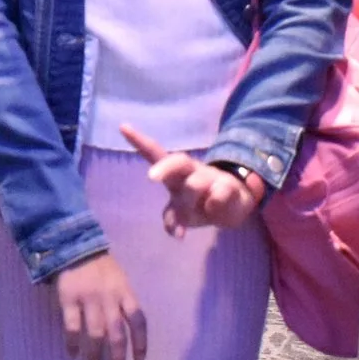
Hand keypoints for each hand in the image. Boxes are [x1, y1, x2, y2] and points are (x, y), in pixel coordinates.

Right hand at [53, 252, 145, 359]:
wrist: (73, 246)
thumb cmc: (99, 267)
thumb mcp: (118, 280)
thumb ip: (122, 302)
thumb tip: (126, 332)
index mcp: (125, 293)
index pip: (138, 321)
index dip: (140, 343)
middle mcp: (110, 298)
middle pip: (118, 334)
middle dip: (118, 359)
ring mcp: (89, 299)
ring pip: (96, 334)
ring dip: (95, 355)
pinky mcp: (69, 299)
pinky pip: (73, 326)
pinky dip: (73, 342)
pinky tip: (73, 352)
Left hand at [121, 125, 265, 233]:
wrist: (236, 204)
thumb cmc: (200, 203)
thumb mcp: (182, 214)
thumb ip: (173, 219)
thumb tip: (175, 233)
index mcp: (175, 174)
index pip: (155, 154)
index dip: (139, 141)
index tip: (122, 126)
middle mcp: (191, 172)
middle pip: (178, 161)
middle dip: (165, 167)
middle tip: (152, 177)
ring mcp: (211, 178)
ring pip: (196, 183)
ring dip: (190, 200)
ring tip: (195, 213)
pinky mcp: (229, 187)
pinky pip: (220, 194)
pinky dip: (215, 203)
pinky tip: (213, 211)